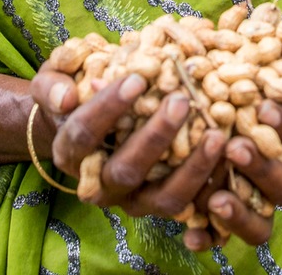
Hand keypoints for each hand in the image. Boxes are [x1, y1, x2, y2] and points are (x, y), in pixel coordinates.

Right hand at [30, 68, 227, 221]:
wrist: (86, 122)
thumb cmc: (73, 90)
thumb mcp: (53, 79)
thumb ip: (52, 84)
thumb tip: (66, 98)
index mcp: (69, 152)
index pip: (84, 132)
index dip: (109, 106)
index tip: (137, 77)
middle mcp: (99, 185)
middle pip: (126, 170)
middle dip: (156, 136)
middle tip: (182, 100)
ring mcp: (132, 200)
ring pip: (163, 197)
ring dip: (192, 167)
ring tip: (218, 133)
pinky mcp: (161, 205)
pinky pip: (190, 203)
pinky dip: (211, 181)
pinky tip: (229, 150)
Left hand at [183, 46, 281, 251]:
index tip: (264, 107)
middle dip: (260, 169)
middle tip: (234, 147)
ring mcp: (271, 195)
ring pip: (263, 217)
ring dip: (239, 210)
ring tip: (215, 196)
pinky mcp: (245, 206)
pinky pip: (232, 232)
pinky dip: (212, 235)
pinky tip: (190, 234)